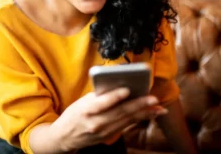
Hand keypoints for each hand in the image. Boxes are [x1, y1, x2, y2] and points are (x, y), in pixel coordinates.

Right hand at [50, 88, 166, 151]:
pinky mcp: (109, 137)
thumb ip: (98, 96)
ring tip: (158, 108)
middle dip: (138, 105)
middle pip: (119, 113)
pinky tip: (149, 115)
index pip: (101, 103)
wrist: (65, 137)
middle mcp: (96, 123)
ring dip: (144, 114)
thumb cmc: (74, 114)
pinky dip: (138, 119)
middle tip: (153, 99)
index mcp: (86, 110)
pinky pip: (126, 126)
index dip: (114, 96)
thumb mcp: (81, 102)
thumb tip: (118, 86)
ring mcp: (104, 132)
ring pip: (127, 120)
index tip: (127, 89)